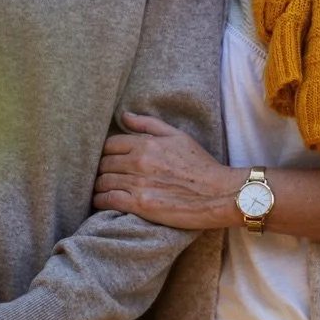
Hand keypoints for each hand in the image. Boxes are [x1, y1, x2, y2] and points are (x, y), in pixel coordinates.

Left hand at [93, 111, 237, 229]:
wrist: (220, 194)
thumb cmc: (201, 165)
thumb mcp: (178, 136)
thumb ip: (148, 124)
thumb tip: (124, 115)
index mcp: (147, 143)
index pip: (109, 144)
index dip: (105, 153)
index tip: (106, 160)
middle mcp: (140, 161)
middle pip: (103, 163)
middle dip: (100, 170)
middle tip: (101, 176)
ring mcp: (139, 183)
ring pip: (103, 182)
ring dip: (98, 186)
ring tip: (100, 190)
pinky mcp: (141, 204)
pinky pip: (108, 200)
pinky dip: (100, 201)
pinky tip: (101, 202)